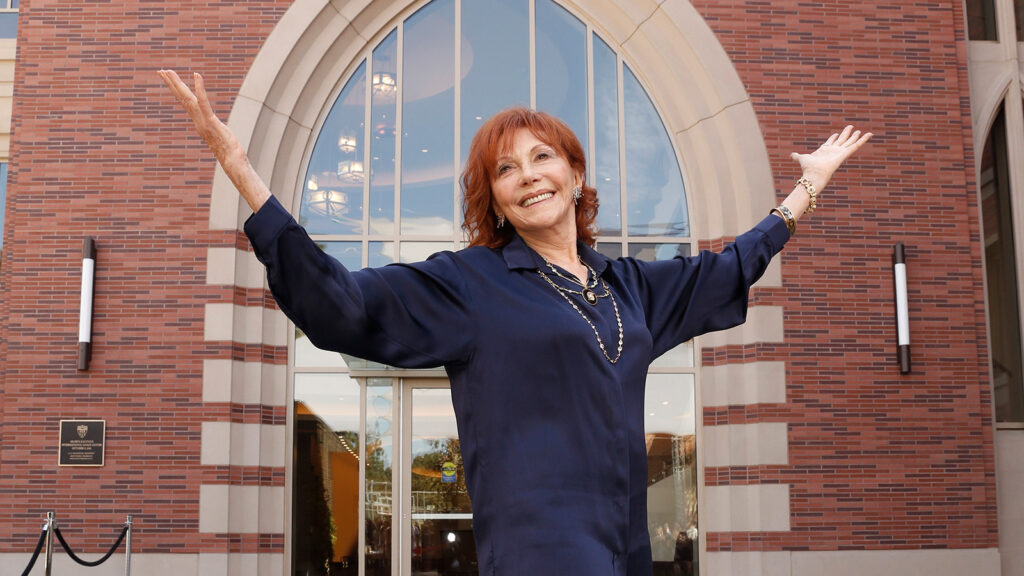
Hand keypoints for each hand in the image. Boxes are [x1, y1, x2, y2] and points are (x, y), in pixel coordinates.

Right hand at [157, 69, 271, 211]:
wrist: (232, 162)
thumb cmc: (230, 151)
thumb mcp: (220, 137)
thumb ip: (215, 130)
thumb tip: (215, 129)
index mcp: (199, 122)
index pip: (186, 102)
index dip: (177, 90)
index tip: (168, 79)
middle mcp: (198, 120)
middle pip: (182, 98)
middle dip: (171, 84)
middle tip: (160, 70)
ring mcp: (203, 121)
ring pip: (187, 99)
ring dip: (177, 84)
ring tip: (168, 71)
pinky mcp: (211, 122)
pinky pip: (204, 102)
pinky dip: (199, 88)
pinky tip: (197, 75)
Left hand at [790, 125, 871, 191]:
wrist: (814, 174)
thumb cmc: (808, 168)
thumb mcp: (801, 158)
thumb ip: (796, 156)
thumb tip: (790, 156)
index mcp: (824, 151)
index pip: (830, 143)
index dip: (833, 138)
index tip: (836, 134)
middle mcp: (833, 151)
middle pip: (841, 141)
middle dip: (846, 134)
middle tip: (851, 127)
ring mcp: (840, 152)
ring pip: (850, 142)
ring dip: (855, 137)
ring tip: (861, 131)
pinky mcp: (845, 153)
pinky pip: (856, 146)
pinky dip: (863, 140)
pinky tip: (869, 134)